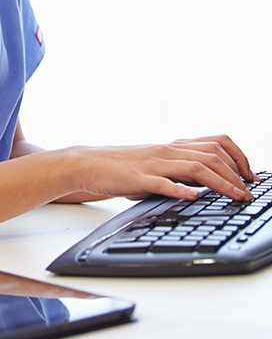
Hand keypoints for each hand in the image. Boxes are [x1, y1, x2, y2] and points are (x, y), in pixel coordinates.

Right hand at [75, 134, 255, 201]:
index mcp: (173, 146)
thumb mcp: (156, 165)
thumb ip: (179, 171)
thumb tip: (206, 185)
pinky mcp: (137, 178)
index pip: (216, 142)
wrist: (88, 164)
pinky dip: (181, 189)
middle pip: (212, 154)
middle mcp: (167, 151)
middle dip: (237, 173)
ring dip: (221, 182)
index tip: (251, 176)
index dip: (239, 157)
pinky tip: (194, 196)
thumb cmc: (122, 167)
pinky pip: (163, 182)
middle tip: (249, 192)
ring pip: (195, 167)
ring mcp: (153, 164)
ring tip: (236, 196)